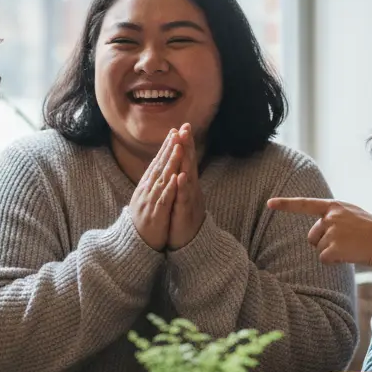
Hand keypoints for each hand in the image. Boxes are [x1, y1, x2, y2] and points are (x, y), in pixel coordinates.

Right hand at [129, 129, 180, 250]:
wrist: (134, 245)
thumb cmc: (142, 222)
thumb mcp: (145, 199)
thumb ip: (150, 184)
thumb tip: (155, 170)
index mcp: (146, 186)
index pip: (157, 163)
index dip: (165, 147)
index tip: (173, 132)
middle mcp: (147, 190)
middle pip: (159, 166)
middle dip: (168, 149)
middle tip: (176, 132)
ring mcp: (150, 201)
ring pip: (162, 179)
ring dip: (170, 163)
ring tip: (178, 148)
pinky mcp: (155, 214)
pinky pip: (164, 199)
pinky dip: (170, 187)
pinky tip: (176, 177)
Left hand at [167, 124, 204, 250]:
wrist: (190, 245)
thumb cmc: (183, 220)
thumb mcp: (183, 198)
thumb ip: (183, 183)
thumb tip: (180, 166)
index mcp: (188, 185)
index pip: (186, 160)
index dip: (185, 144)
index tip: (182, 126)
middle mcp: (191, 189)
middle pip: (190, 163)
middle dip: (188, 146)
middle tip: (186, 127)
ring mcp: (189, 200)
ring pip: (188, 177)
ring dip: (186, 161)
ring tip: (182, 145)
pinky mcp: (185, 213)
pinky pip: (184, 199)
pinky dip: (182, 187)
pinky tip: (180, 176)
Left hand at [265, 197, 371, 292]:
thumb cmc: (371, 231)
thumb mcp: (352, 215)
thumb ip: (334, 218)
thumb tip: (316, 234)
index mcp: (334, 206)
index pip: (305, 204)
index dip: (285, 204)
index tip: (269, 203)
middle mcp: (330, 216)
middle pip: (312, 236)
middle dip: (323, 243)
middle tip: (347, 242)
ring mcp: (331, 231)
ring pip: (318, 248)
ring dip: (331, 252)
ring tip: (351, 247)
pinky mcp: (333, 247)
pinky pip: (324, 259)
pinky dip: (334, 261)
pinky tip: (350, 255)